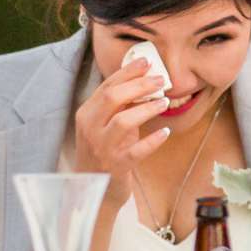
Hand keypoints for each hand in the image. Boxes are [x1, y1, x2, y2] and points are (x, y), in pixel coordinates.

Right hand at [72, 55, 174, 185]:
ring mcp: (102, 148)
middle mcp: (90, 129)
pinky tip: (165, 132)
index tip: (146, 61)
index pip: (106, 86)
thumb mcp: (104, 125)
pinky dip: (153, 140)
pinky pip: (137, 151)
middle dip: (139, 85)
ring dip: (146, 108)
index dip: (128, 72)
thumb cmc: (103, 151)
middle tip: (159, 80)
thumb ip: (117, 106)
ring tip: (164, 102)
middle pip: (112, 98)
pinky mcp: (117, 166)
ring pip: (123, 121)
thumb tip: (142, 80)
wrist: (92, 189)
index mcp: (86, 114)